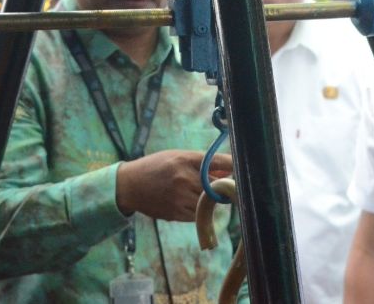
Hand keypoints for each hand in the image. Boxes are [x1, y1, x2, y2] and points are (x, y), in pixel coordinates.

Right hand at [115, 150, 232, 221]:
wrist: (129, 185)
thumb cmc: (157, 167)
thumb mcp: (178, 157)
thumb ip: (203, 163)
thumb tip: (229, 171)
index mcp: (186, 160)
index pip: (219, 161)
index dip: (235, 166)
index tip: (243, 170)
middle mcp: (184, 178)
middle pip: (216, 186)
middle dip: (221, 188)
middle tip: (223, 188)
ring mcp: (179, 197)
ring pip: (208, 203)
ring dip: (210, 202)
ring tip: (203, 196)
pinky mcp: (175, 213)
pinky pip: (197, 215)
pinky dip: (198, 211)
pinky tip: (189, 203)